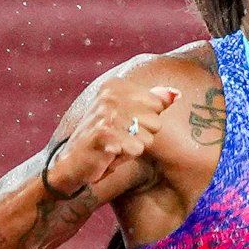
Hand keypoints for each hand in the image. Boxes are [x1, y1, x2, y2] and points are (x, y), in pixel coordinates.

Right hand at [44, 60, 182, 201]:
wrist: (72, 163)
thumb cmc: (104, 140)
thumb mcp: (128, 116)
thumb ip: (152, 102)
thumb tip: (176, 94)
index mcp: (116, 86)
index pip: (156, 104)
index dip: (144, 121)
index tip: (122, 125)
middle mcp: (111, 95)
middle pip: (155, 121)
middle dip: (140, 137)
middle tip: (118, 139)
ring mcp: (106, 113)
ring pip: (147, 138)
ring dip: (132, 149)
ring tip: (114, 147)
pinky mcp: (103, 133)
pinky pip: (136, 149)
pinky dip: (125, 157)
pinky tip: (109, 154)